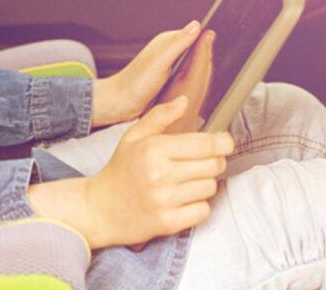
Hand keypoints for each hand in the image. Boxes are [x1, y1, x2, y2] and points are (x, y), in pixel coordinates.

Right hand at [27, 96, 233, 248]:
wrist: (100, 208)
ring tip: (186, 181)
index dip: (223, 142)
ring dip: (204, 183)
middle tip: (202, 162)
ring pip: (210, 187)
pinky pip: (203, 211)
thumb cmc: (120, 170)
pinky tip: (182, 199)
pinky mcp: (168, 223)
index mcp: (154, 149)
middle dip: (214, 161)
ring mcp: (165, 200)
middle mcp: (160, 174)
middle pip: (212, 165)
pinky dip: (198, 205)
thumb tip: (184, 101)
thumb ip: (159, 116)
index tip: (225, 143)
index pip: (204, 144)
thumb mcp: (133, 137)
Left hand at [91, 21, 211, 127]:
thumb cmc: (135, 83)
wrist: (120, 103)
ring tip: (210, 70)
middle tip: (216, 60)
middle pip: (193, 46)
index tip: (218, 42)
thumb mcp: (160, 61)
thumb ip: (178, 43)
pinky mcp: (164, 77)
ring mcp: (165, 64)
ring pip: (189, 60)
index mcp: (166, 41)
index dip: (207, 38)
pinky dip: (192, 75)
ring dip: (199, 64)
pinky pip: (184, 72)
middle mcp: (166, 50)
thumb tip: (196, 26)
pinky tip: (196, 82)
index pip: (193, 33)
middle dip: (205, 52)